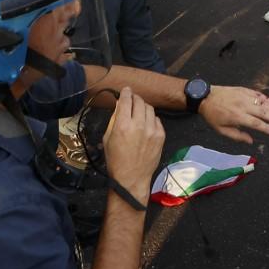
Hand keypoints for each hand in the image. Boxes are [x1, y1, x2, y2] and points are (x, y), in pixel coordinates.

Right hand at [103, 88, 164, 206]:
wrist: (131, 178)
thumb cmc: (115, 160)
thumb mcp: (108, 138)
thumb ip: (114, 119)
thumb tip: (119, 105)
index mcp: (123, 125)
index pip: (126, 100)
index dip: (125, 92)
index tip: (125, 90)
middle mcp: (139, 125)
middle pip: (139, 101)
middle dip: (134, 98)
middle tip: (131, 100)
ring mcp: (152, 130)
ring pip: (149, 108)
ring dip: (143, 107)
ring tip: (138, 111)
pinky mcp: (161, 136)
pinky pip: (157, 119)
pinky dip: (151, 118)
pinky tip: (146, 123)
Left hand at [199, 86, 268, 143]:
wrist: (205, 96)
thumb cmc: (213, 115)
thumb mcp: (221, 129)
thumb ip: (237, 136)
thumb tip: (250, 141)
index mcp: (237, 116)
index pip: (256, 123)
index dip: (266, 128)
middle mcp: (243, 105)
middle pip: (262, 112)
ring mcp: (244, 96)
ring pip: (262, 102)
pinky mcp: (243, 90)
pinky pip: (257, 94)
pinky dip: (265, 98)